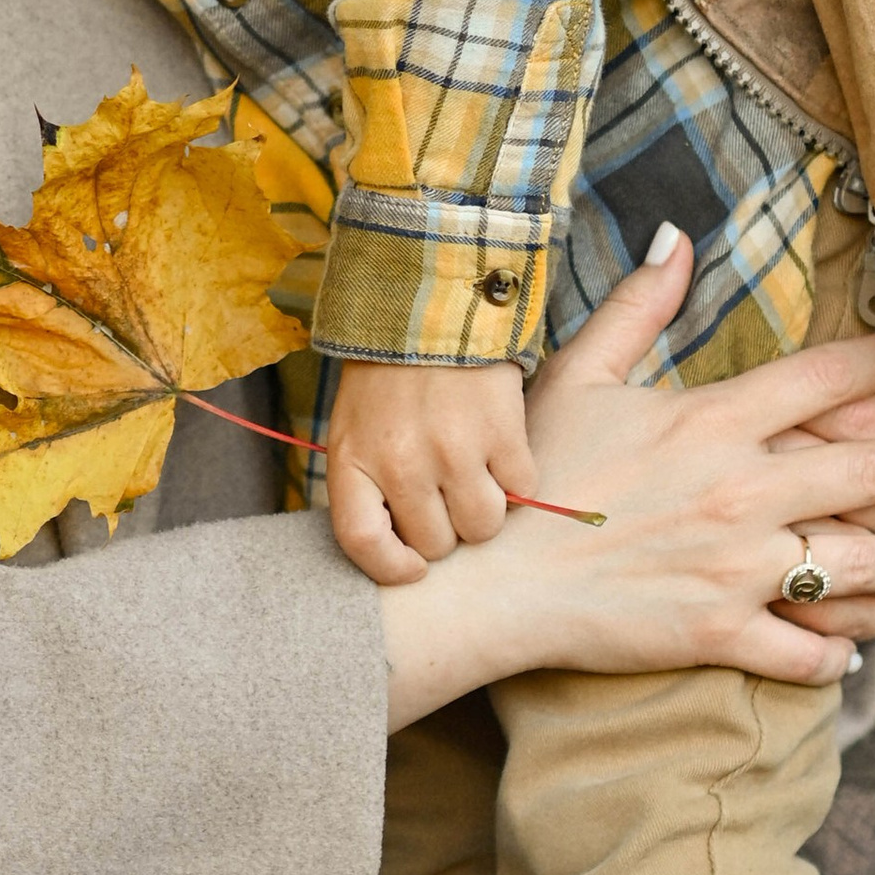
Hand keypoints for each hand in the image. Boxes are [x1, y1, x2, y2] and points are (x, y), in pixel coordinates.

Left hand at [328, 357, 534, 576]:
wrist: (434, 305)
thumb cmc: (389, 379)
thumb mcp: (355, 429)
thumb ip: (369, 488)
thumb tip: (408, 551)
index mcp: (353, 460)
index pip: (363, 543)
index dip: (391, 568)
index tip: (414, 567)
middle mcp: (400, 462)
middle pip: (436, 543)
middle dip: (446, 526)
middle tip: (446, 490)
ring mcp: (453, 450)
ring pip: (483, 526)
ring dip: (486, 506)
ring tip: (475, 468)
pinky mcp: (501, 433)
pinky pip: (522, 490)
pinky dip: (517, 476)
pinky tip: (499, 445)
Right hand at [377, 234, 874, 729]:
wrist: (488, 579)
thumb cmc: (529, 471)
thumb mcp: (578, 373)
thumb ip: (638, 306)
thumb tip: (676, 235)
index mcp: (714, 421)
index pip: (830, 378)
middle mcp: (742, 491)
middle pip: (870, 469)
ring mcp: (737, 566)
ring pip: (859, 563)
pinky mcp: (719, 631)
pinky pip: (803, 649)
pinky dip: (834, 649)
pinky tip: (851, 641)